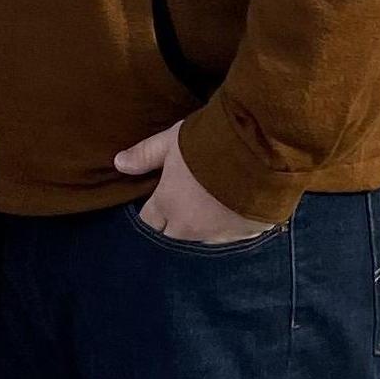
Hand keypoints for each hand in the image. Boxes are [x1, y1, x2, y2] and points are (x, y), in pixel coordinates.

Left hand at [115, 122, 273, 244]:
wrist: (262, 145)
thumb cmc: (211, 140)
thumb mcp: (172, 141)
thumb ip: (145, 154)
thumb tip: (118, 164)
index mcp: (169, 206)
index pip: (148, 222)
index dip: (151, 212)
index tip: (157, 201)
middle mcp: (192, 227)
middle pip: (174, 236)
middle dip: (174, 224)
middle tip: (185, 202)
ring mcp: (222, 233)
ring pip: (204, 238)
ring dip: (204, 226)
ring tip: (214, 204)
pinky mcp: (250, 232)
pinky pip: (236, 235)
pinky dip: (234, 225)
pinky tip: (239, 208)